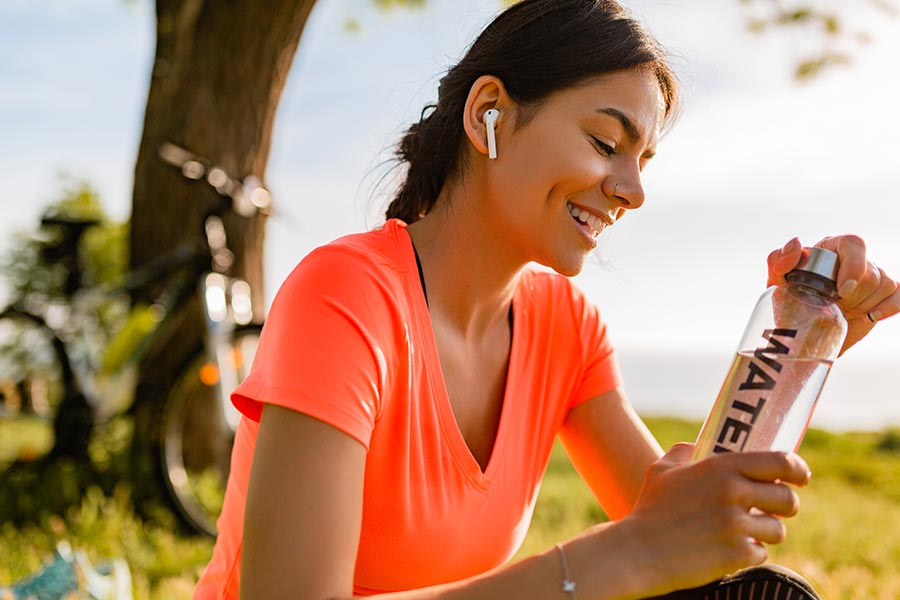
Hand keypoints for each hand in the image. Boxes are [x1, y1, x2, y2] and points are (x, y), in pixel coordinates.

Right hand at [618, 444, 809, 595]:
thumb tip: (695, 445)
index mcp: (722, 467)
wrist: (639, 550)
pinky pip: (761, 553)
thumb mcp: (663, 470)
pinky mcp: (738, 554)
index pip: (781, 462)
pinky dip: (748, 554)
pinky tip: (725, 550)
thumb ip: (683, 452)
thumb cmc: (650, 508)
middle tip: (768, 509)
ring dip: (763, 532)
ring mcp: (738, 525)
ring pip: (777, 529)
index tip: (800, 477)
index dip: (798, 469)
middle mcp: (734, 492)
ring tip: (738, 532)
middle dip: (783, 506)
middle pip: (787, 499)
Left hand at [767, 235, 898, 355]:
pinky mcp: (883, 295)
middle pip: (870, 270)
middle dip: (853, 295)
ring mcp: (872, 275)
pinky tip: (870, 316)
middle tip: (833, 305)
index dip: (854, 266)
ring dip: (864, 304)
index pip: (854, 243)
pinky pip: (899, 294)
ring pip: (885, 284)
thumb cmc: (787, 298)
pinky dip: (890, 306)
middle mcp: (855, 258)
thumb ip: (779, 261)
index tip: (843, 290)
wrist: (801, 328)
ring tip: (842, 311)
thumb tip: (797, 243)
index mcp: (832, 248)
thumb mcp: (777, 281)